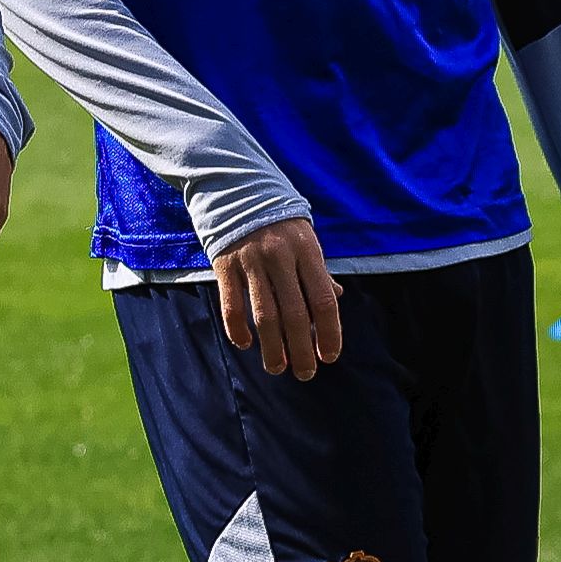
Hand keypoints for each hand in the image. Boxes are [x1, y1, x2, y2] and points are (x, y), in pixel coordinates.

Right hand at [211, 215, 345, 381]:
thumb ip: (318, 272)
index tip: (329, 356)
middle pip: (295, 314)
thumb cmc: (279, 222)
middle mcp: (280, 257)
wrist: (236, 188)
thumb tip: (335, 300)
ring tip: (278, 368)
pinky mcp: (225, 264)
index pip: (323, 301)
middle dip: (302, 350)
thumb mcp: (306, 239)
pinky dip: (238, 329)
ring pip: (264, 316)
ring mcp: (251, 261)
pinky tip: (246, 344)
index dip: (328, 332)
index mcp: (307, 251)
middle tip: (306, 373)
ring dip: (273, 348)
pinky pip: (232, 305)